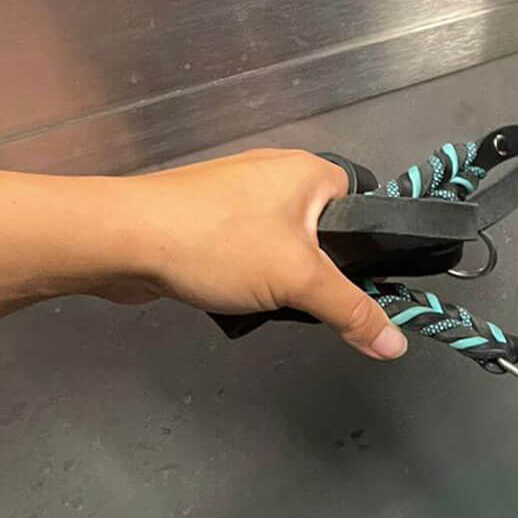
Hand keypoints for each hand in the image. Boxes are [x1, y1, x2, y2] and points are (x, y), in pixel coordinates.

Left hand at [118, 149, 406, 359]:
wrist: (120, 240)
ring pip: (289, 248)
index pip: (366, 211)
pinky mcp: (210, 218)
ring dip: (285, 279)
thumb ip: (353, 312)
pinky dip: (252, 276)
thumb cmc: (215, 243)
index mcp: (311, 172)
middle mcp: (278, 174)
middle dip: (322, 275)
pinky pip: (252, 251)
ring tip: (271, 298)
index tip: (362, 289)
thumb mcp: (299, 282)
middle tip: (311, 299)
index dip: (369, 252)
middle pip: (328, 236)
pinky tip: (238, 294)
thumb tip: (397, 344)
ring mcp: (240, 196)